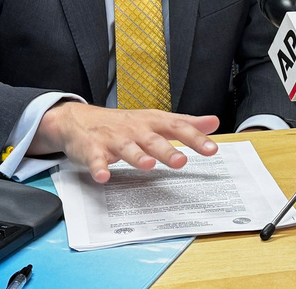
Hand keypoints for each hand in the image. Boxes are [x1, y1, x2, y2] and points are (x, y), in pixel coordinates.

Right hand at [29, 102, 219, 182]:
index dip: (195, 138)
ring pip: (127, 148)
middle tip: (182, 162)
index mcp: (153, 122)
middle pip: (154, 140)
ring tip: (148, 165)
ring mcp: (114, 140)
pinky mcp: (94, 150)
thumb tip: (213, 122)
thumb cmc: (125, 123)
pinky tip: (104, 176)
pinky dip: (99, 168)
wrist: (81, 120)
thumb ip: (185, 123)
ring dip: (137, 157)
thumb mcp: (157, 120)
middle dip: (167, 151)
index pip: (178, 127)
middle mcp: (136, 130)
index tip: (211, 149)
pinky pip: (96, 160)